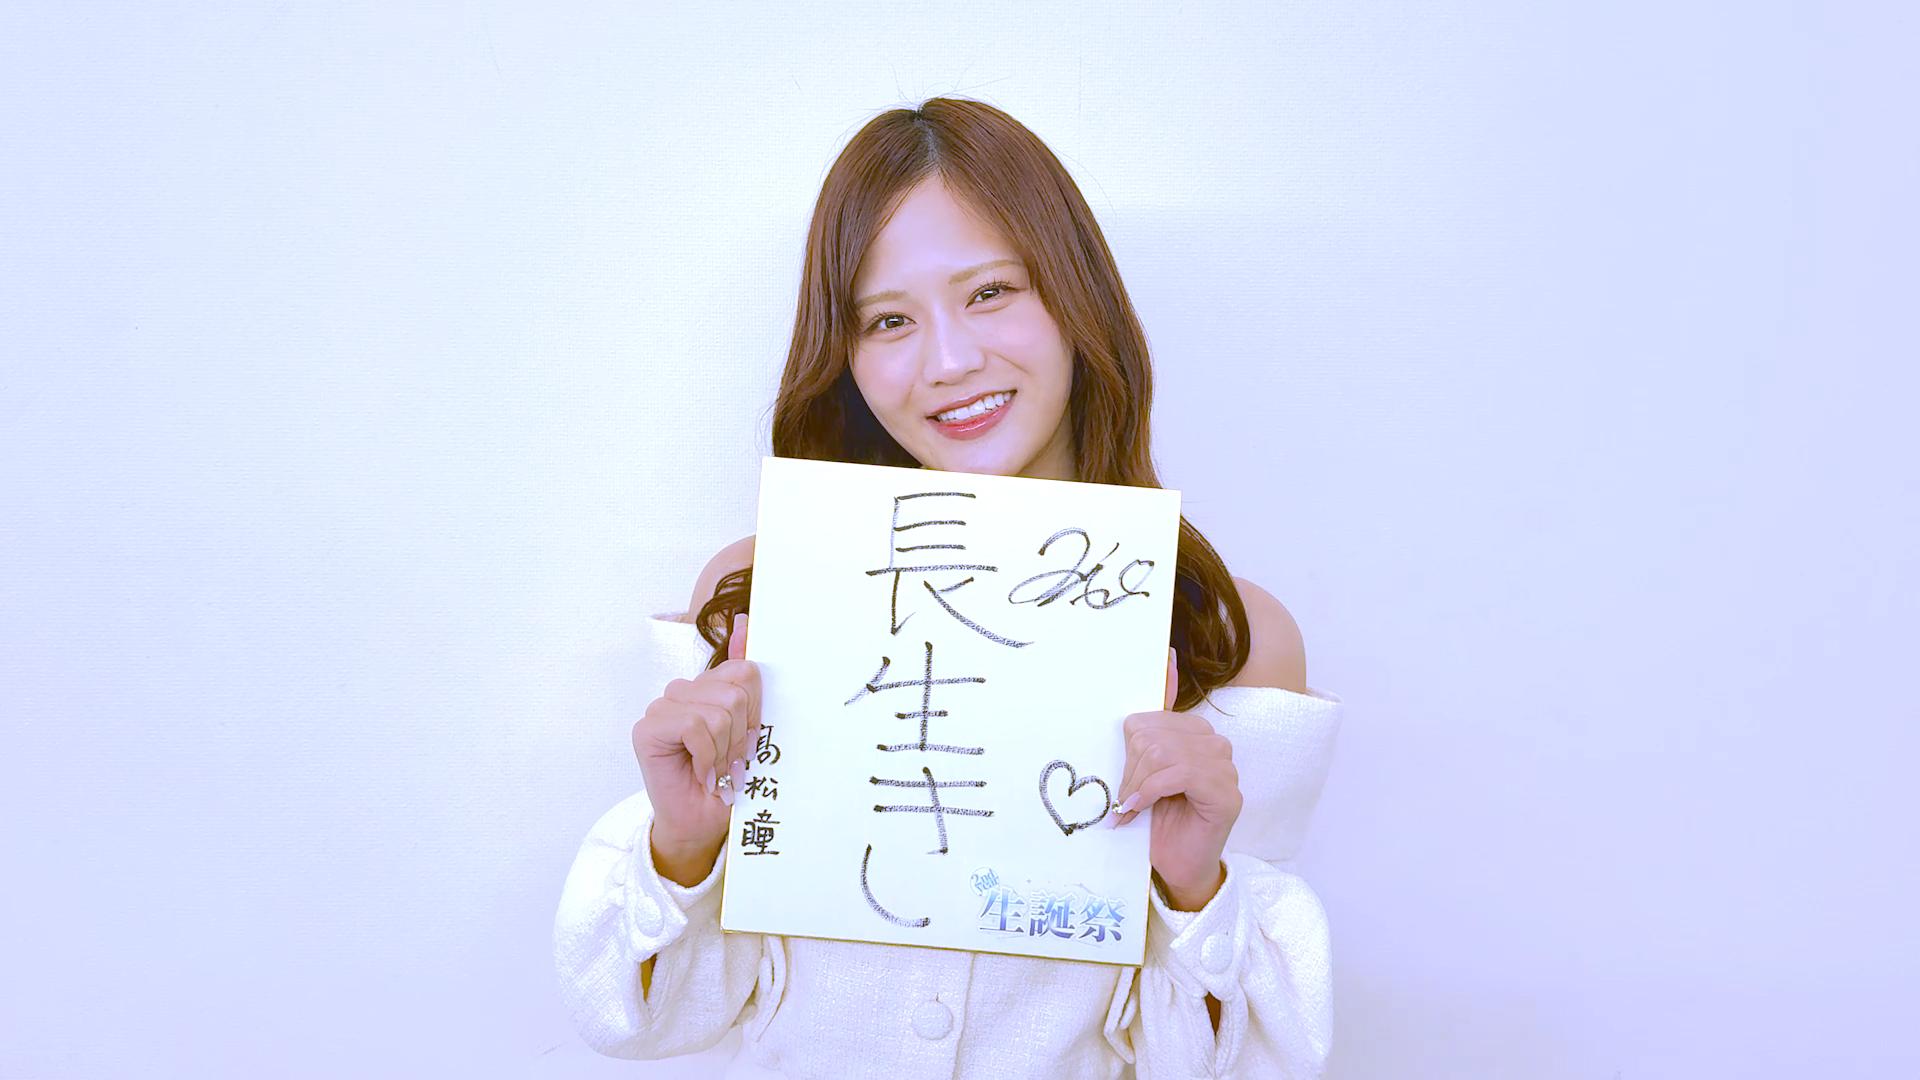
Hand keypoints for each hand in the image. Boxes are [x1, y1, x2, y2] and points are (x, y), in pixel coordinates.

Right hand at [631, 613, 758, 884]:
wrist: (699, 824)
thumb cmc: (724, 782)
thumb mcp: (747, 730)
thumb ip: (744, 681)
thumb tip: (746, 621)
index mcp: (708, 688)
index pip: (745, 671)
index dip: (756, 712)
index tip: (750, 744)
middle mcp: (682, 692)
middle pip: (735, 691)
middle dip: (740, 736)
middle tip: (731, 763)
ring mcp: (661, 708)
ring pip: (717, 711)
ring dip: (723, 751)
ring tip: (715, 770)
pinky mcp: (647, 728)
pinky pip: (694, 726)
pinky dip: (705, 757)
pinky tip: (699, 773)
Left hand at [1112, 647, 1240, 909]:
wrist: (1176, 868)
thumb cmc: (1159, 821)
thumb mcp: (1145, 769)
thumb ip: (1151, 726)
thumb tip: (1166, 660)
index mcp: (1196, 734)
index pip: (1151, 720)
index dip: (1130, 751)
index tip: (1122, 781)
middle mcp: (1216, 746)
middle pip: (1155, 735)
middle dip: (1132, 770)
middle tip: (1125, 799)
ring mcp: (1226, 770)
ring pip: (1165, 753)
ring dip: (1138, 785)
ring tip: (1131, 808)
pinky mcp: (1227, 795)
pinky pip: (1179, 774)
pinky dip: (1150, 792)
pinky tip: (1139, 810)